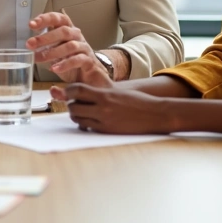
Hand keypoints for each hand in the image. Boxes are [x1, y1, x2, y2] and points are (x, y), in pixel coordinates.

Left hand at [26, 12, 110, 85]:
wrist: (90, 75)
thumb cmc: (72, 60)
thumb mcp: (56, 51)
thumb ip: (45, 46)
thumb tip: (29, 44)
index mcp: (68, 30)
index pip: (58, 19)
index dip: (45, 19)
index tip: (31, 24)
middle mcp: (77, 36)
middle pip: (63, 31)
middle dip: (45, 37)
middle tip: (30, 44)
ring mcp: (84, 48)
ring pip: (70, 46)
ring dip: (52, 52)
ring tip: (38, 58)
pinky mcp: (89, 61)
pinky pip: (77, 60)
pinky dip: (65, 64)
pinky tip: (54, 68)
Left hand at [50, 83, 169, 134]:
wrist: (155, 114)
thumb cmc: (138, 101)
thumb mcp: (117, 92)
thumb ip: (101, 93)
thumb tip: (84, 94)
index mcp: (105, 94)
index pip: (77, 90)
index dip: (68, 91)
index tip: (66, 92)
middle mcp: (103, 108)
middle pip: (74, 107)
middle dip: (71, 106)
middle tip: (74, 105)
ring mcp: (104, 121)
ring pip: (78, 119)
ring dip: (77, 116)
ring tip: (83, 113)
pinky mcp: (107, 132)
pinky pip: (88, 128)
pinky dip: (85, 125)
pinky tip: (90, 122)